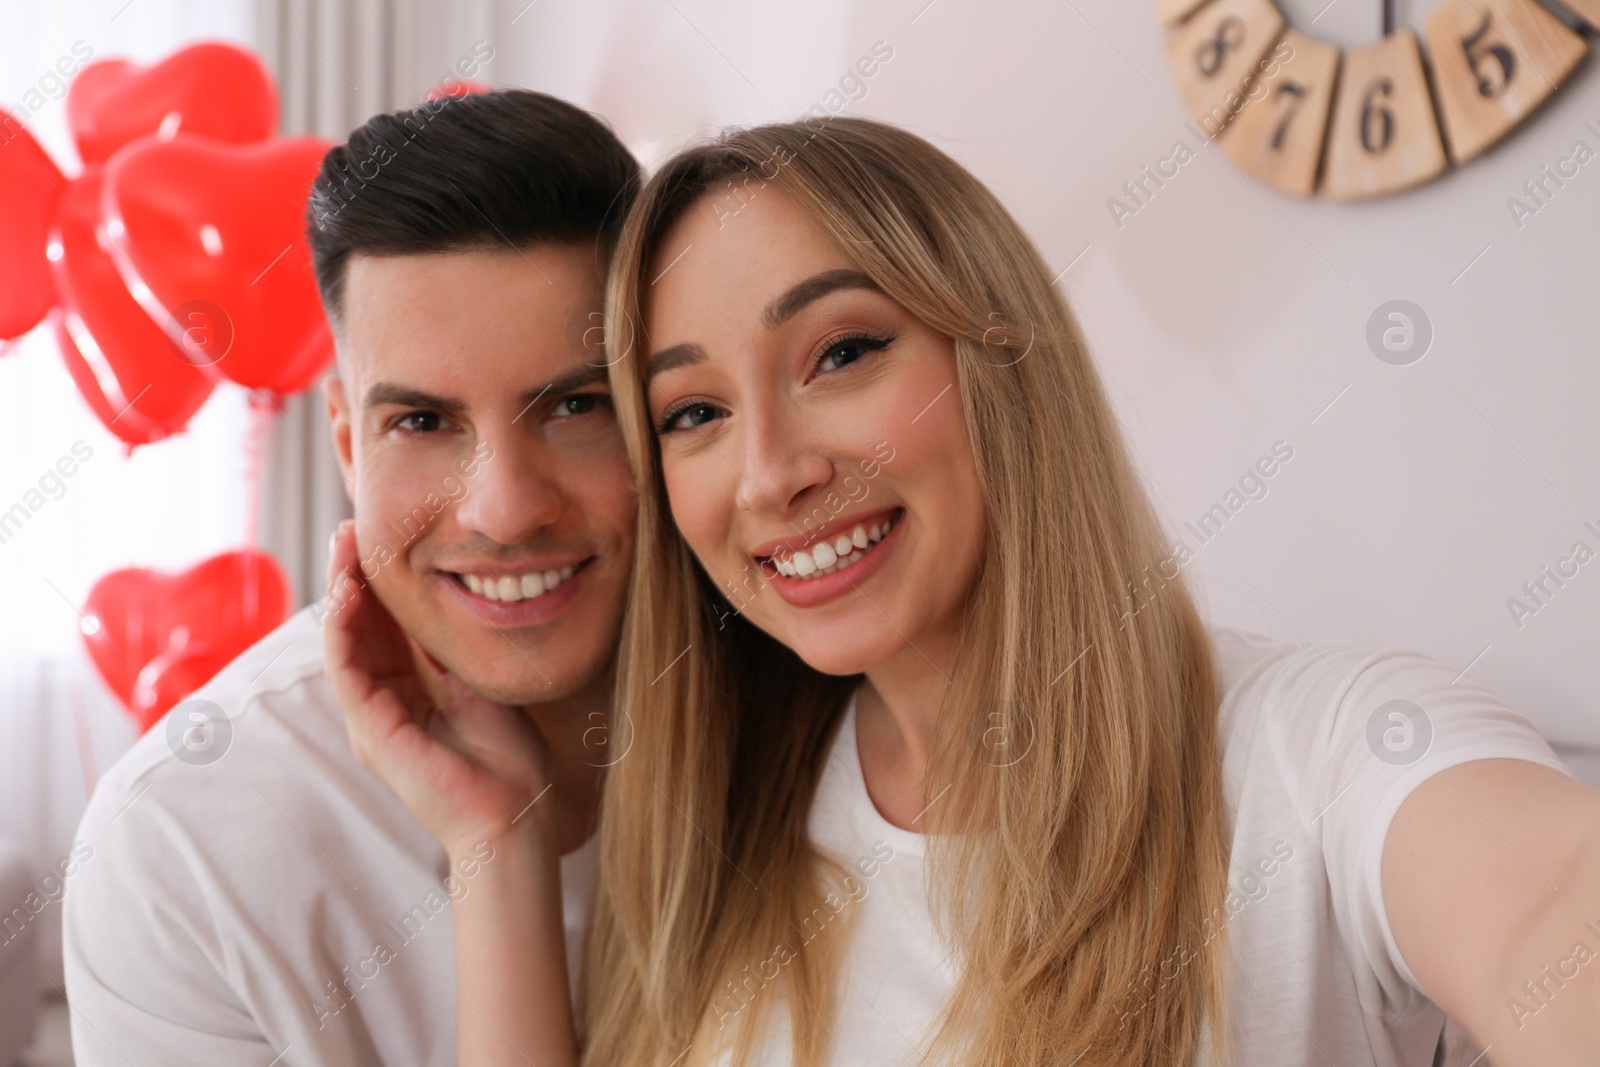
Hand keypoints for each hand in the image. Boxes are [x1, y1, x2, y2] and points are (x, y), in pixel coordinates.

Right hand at [321, 520, 555, 857]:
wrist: (514, 814)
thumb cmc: (510, 760)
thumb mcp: (484, 684)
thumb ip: (460, 650)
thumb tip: (461, 597)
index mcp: (410, 691)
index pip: (385, 624)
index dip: (380, 579)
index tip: (383, 535)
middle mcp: (383, 702)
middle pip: (357, 626)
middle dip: (352, 574)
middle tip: (351, 526)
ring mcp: (371, 718)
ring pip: (343, 641)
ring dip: (339, 591)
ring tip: (342, 546)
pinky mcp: (369, 731)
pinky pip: (345, 670)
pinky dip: (342, 628)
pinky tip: (348, 592)